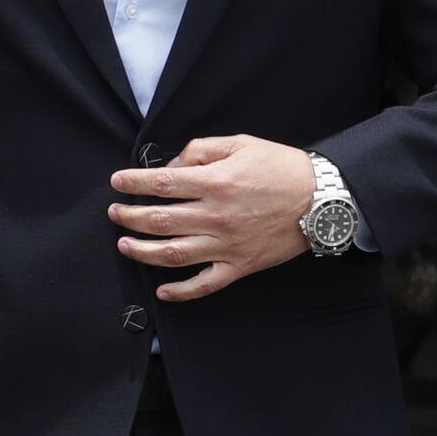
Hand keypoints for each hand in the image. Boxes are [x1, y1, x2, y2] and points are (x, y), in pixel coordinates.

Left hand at [110, 133, 318, 301]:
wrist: (321, 199)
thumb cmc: (282, 168)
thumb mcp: (241, 144)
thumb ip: (202, 150)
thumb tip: (171, 166)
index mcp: (216, 183)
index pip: (161, 184)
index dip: (133, 183)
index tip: (118, 182)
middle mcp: (216, 216)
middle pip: (159, 220)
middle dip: (129, 217)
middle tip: (115, 213)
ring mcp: (226, 245)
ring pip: (172, 254)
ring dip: (142, 251)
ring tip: (125, 245)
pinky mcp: (239, 266)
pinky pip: (204, 284)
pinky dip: (180, 292)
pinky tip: (161, 291)